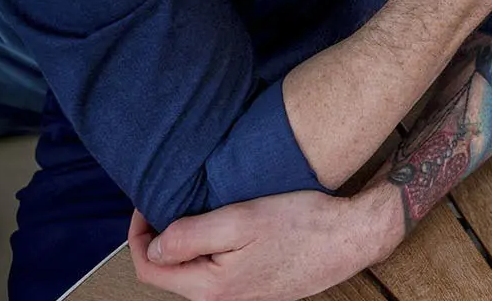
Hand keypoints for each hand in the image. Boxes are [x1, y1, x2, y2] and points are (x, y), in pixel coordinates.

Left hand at [128, 187, 396, 300]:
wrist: (353, 236)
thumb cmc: (302, 223)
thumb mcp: (241, 219)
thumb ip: (189, 235)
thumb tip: (152, 248)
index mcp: (210, 287)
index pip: (149, 269)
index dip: (138, 235)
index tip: (147, 203)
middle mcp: (223, 299)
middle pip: (171, 272)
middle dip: (162, 238)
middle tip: (170, 200)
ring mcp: (243, 296)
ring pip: (196, 272)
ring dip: (188, 243)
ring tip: (197, 210)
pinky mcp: (259, 287)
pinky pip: (220, 271)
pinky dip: (212, 250)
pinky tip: (228, 227)